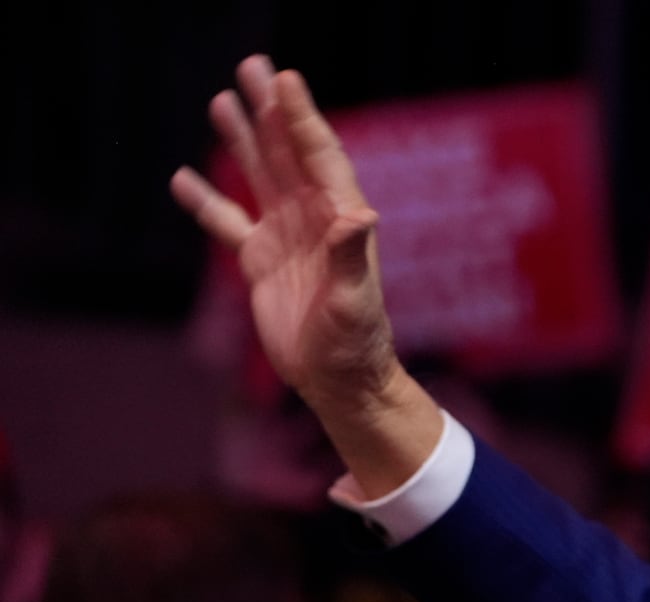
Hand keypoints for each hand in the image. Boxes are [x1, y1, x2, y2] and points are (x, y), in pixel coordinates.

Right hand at [172, 55, 393, 409]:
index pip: (320, 156)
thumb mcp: (354, 302)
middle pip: (288, 153)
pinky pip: (228, 222)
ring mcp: (285, 237)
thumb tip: (360, 215)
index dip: (302, 117)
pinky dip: (206, 201)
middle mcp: (314, 220)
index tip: (286, 79)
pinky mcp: (260, 261)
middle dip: (270, 111)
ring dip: (241, 140)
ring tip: (221, 101)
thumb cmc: (356, 343)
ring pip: (259, 177)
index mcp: (340, 220)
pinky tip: (183, 179)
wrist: (338, 380)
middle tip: (252, 66)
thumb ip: (351, 257)